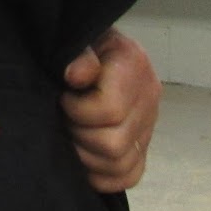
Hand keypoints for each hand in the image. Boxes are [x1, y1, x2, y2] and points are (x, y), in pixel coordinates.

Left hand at [61, 28, 160, 192]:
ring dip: (87, 156)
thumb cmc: (79, 39)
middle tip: (63, 118)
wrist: (90, 44)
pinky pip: (129, 175)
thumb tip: (74, 75)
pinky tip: (83, 155)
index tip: (62, 97)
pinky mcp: (143, 143)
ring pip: (120, 164)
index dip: (77, 110)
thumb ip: (78, 54)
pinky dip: (102, 174)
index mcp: (134, 63)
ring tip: (71, 132)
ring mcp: (149, 122)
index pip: (110, 110)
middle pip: (113, 143)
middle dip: (79, 135)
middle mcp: (149, 94)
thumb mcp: (76, 35)